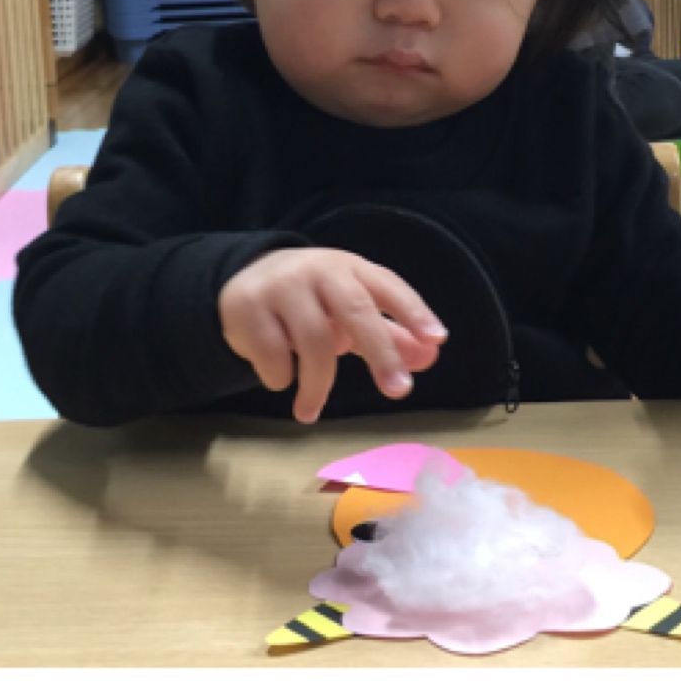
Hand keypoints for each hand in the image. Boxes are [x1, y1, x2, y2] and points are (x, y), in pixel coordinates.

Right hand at [218, 247, 447, 424]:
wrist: (243, 282)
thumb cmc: (312, 301)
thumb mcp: (350, 310)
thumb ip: (391, 333)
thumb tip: (430, 356)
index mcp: (349, 268)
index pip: (387, 285)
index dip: (413, 311)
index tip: (437, 339)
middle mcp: (318, 269)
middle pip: (355, 309)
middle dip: (380, 351)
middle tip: (399, 391)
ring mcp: (281, 285)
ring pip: (314, 342)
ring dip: (317, 386)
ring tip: (310, 411)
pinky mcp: (247, 306)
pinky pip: (274, 356)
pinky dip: (280, 377)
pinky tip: (279, 377)